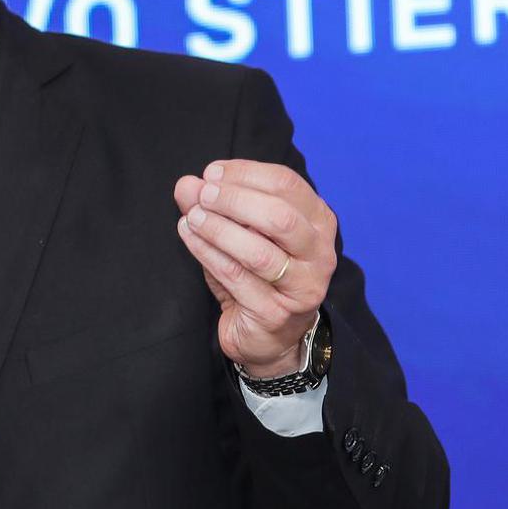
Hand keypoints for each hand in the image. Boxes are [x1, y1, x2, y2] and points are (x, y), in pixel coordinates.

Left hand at [174, 160, 336, 377]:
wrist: (267, 335)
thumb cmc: (256, 273)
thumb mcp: (238, 231)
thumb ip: (214, 205)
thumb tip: (187, 184)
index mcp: (318, 222)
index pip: (286, 184)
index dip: (245, 173)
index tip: (211, 174)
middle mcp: (319, 254)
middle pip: (280, 217)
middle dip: (234, 200)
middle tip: (202, 195)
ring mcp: (302, 286)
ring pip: (259, 252)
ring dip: (219, 229)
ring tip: (192, 217)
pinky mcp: (277, 313)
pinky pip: (237, 278)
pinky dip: (209, 254)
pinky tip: (190, 237)